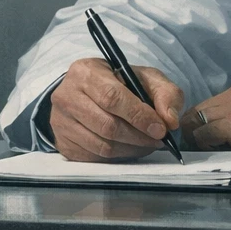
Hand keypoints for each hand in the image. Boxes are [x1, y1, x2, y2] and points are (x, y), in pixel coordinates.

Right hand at [49, 57, 184, 162]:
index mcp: (86, 71)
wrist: (88, 91)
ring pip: (102, 145)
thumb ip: (165, 93)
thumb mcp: (145, 77)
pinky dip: (117, 157)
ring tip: (146, 144)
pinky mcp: (62, 142)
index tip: (160, 128)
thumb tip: (170, 121)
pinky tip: (129, 148)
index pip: (112, 97)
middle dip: (138, 136)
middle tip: (157, 140)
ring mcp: (60, 121)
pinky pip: (94, 158)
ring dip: (131, 149)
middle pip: (107, 125)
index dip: (139, 116)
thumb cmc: (120, 82)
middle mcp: (66, 95)